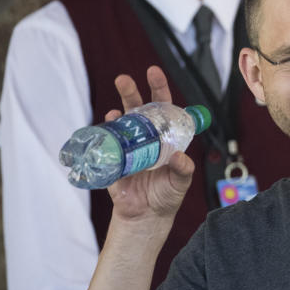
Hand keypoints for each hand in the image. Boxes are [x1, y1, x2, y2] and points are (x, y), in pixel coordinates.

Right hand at [105, 66, 194, 221]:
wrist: (146, 217)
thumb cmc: (167, 196)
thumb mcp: (181, 183)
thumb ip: (183, 170)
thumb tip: (178, 157)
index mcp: (165, 138)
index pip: (164, 109)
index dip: (159, 90)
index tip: (154, 73)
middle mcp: (146, 138)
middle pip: (138, 110)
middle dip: (131, 92)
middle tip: (125, 79)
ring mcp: (128, 147)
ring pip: (121, 122)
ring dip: (117, 108)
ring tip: (116, 104)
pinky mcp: (114, 161)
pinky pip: (107, 143)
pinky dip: (106, 131)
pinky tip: (108, 122)